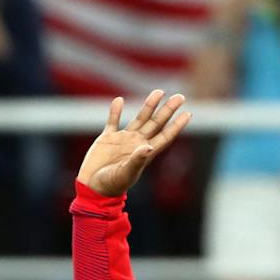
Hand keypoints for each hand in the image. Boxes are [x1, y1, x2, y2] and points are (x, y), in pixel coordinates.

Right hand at [77, 90, 191, 195]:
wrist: (92, 187)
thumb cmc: (111, 185)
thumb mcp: (125, 173)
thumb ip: (137, 160)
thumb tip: (149, 147)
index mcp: (145, 152)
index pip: (165, 136)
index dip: (176, 126)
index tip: (188, 114)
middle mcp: (137, 143)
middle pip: (156, 123)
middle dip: (168, 110)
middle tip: (180, 97)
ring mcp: (123, 140)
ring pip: (139, 119)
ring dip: (149, 106)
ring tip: (159, 92)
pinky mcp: (107, 139)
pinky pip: (112, 121)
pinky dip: (115, 111)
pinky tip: (118, 100)